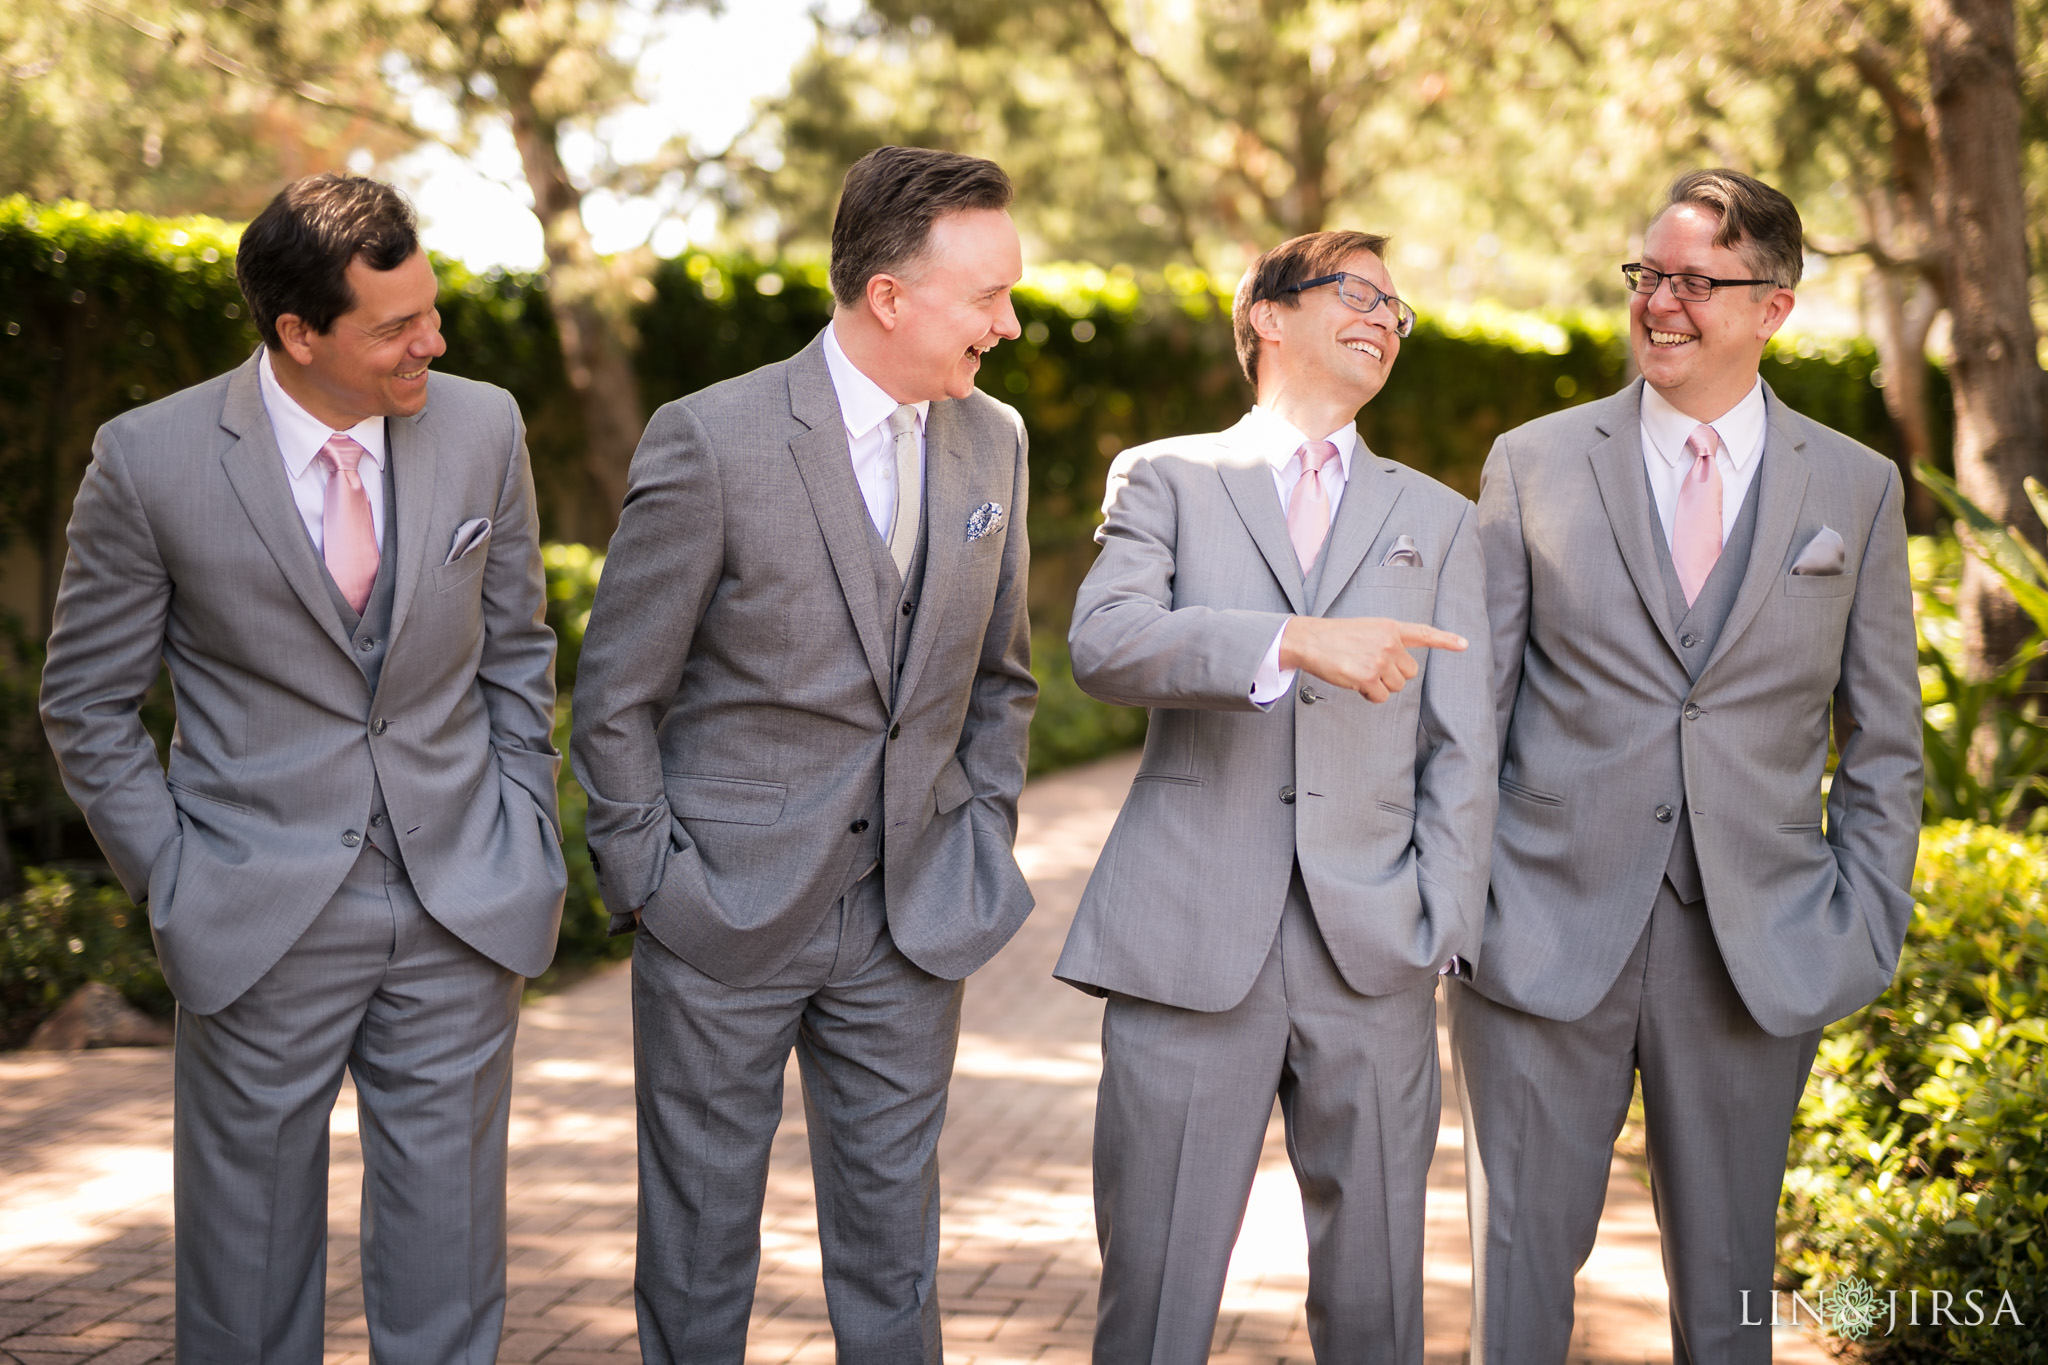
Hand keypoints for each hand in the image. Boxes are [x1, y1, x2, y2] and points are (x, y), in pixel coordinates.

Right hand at [1279, 616, 1467, 702]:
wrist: (1310, 640)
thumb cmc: (1335, 637)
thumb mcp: (1366, 629)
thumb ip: (1387, 641)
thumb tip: (1400, 668)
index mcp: (1390, 628)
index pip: (1423, 633)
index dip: (1445, 640)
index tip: (1464, 644)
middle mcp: (1389, 643)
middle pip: (1409, 673)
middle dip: (1393, 676)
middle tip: (1370, 667)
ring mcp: (1379, 660)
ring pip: (1395, 687)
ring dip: (1379, 686)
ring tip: (1358, 672)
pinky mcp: (1367, 677)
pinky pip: (1379, 697)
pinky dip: (1369, 695)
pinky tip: (1354, 681)